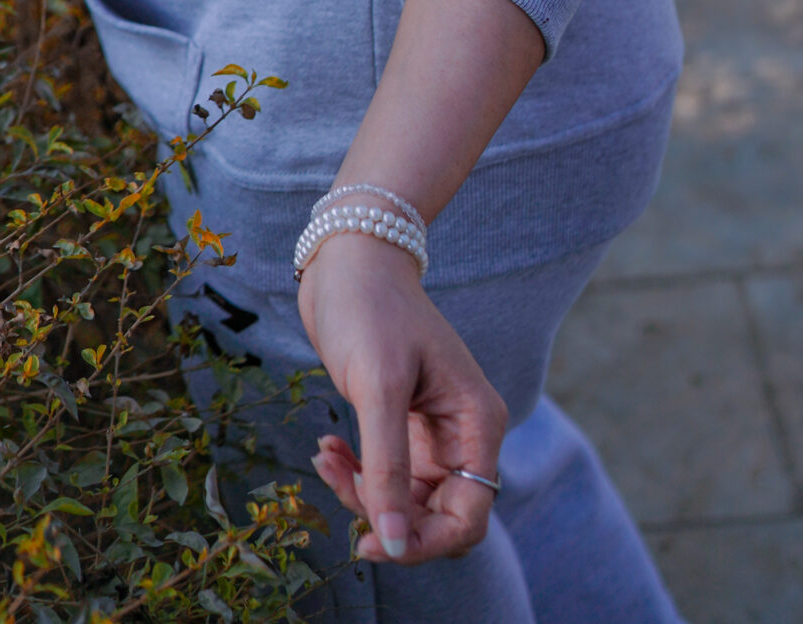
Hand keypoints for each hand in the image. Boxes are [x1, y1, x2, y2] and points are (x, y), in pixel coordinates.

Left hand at [298, 231, 506, 567]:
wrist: (348, 259)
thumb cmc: (370, 309)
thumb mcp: (378, 388)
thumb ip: (388, 469)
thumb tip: (392, 543)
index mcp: (477, 423)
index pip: (467, 517)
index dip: (424, 543)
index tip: (370, 543)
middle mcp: (463, 434)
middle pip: (437, 518)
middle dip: (386, 515)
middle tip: (340, 483)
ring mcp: (433, 434)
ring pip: (405, 503)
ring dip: (361, 491)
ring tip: (325, 456)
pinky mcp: (402, 427)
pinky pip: (385, 477)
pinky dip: (354, 473)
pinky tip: (328, 448)